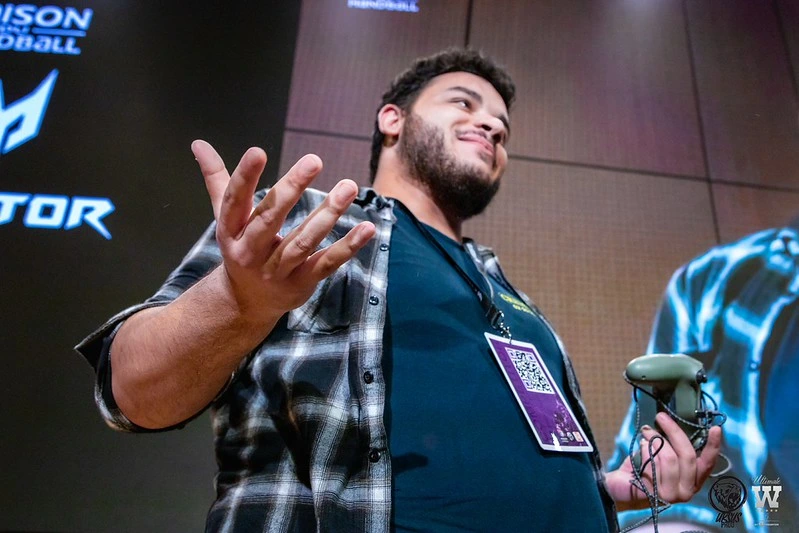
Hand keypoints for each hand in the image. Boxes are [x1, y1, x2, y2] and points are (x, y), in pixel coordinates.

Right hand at [191, 140, 375, 328]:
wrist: (246, 302)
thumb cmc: (241, 247)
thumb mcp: (226, 217)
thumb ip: (217, 179)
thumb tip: (198, 143)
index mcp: (230, 230)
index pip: (234, 201)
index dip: (244, 177)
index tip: (258, 151)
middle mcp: (250, 251)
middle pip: (270, 219)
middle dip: (291, 189)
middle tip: (313, 160)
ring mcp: (276, 270)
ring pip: (303, 241)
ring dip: (327, 214)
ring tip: (348, 187)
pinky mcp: (301, 283)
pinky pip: (326, 263)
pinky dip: (348, 247)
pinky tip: (368, 228)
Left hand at [606, 412, 721, 510]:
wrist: (621, 486)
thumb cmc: (644, 468)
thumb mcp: (663, 455)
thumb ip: (673, 445)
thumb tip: (673, 422)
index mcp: (693, 481)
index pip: (707, 464)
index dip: (713, 446)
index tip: (716, 428)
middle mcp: (686, 491)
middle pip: (687, 456)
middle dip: (674, 432)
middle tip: (661, 417)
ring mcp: (671, 495)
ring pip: (669, 458)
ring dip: (655, 440)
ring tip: (645, 433)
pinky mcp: (655, 494)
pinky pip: (652, 463)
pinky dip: (645, 450)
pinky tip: (641, 448)